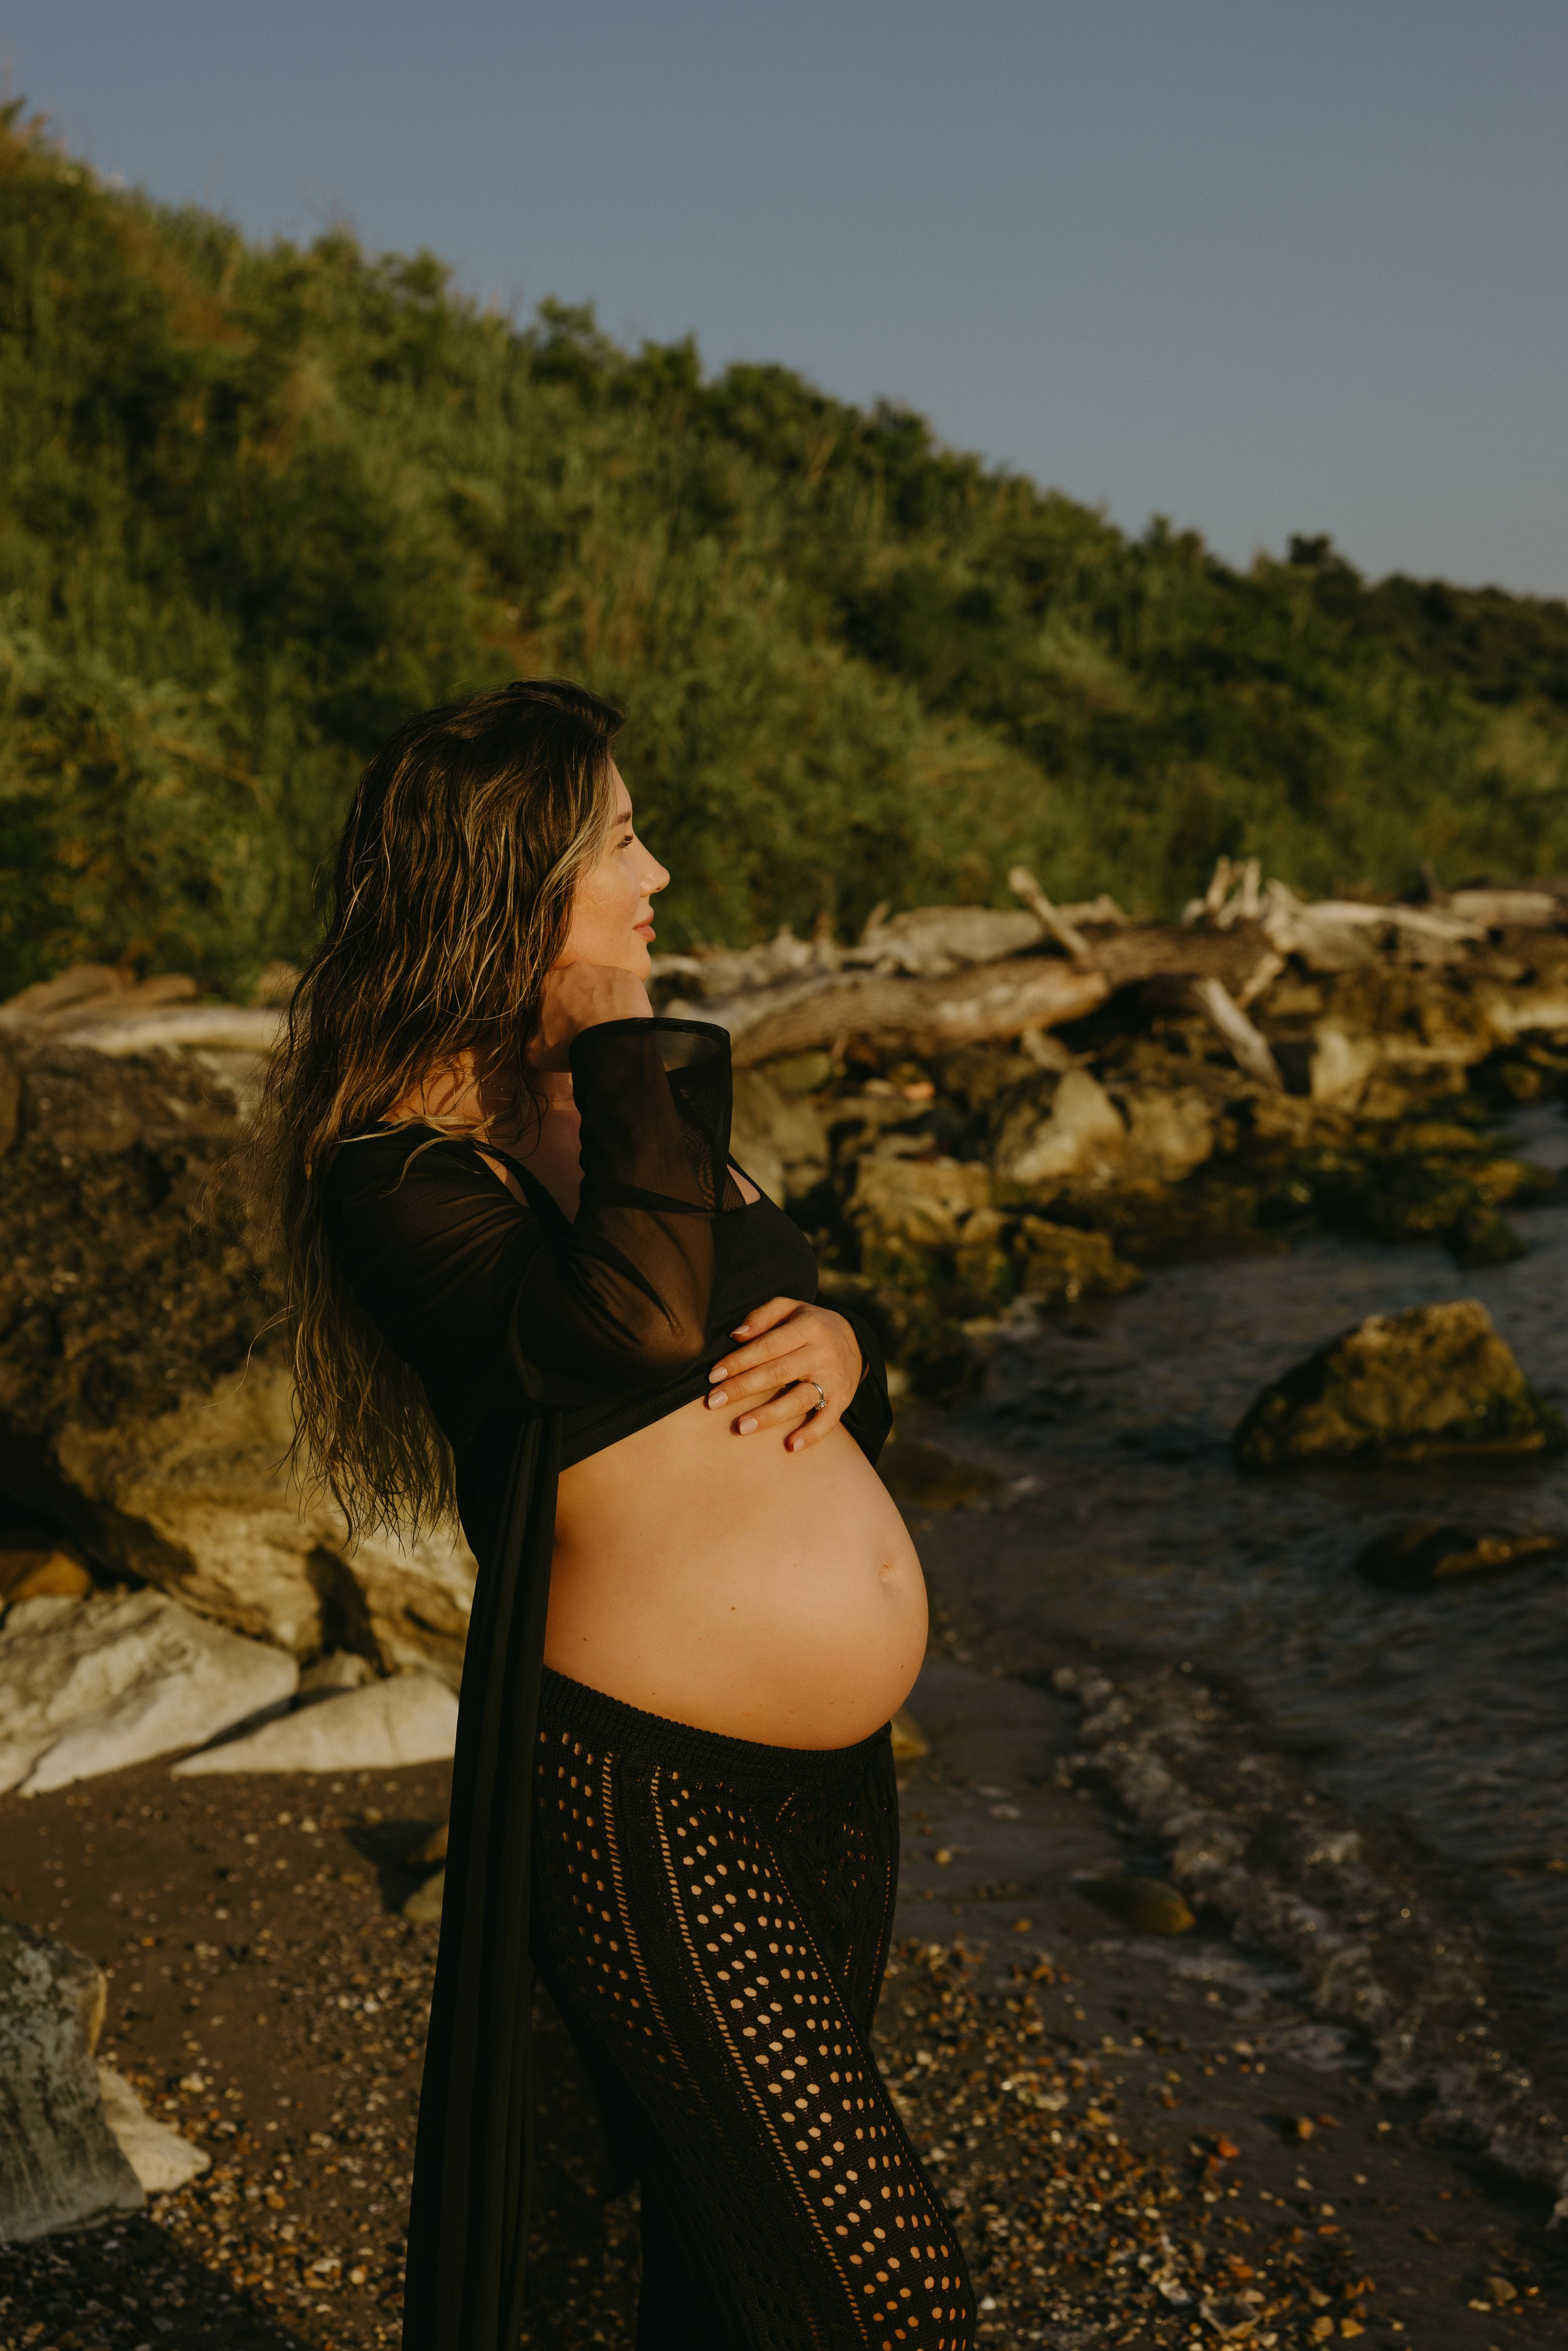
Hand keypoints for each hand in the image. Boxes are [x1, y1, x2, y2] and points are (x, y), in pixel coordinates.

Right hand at [533, 963, 651, 1070]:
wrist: (610, 1045)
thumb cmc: (569, 1047)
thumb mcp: (536, 1051)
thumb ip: (533, 1037)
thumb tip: (536, 1036)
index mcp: (549, 982)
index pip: (548, 991)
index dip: (554, 1008)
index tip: (561, 1024)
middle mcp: (576, 969)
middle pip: (576, 984)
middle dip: (579, 1001)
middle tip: (586, 1024)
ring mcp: (604, 970)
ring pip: (601, 985)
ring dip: (602, 1000)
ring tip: (607, 1025)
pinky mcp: (628, 978)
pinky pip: (623, 989)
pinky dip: (622, 1001)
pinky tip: (623, 1020)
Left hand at [705, 1298, 864, 1452]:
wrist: (856, 1340)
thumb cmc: (810, 1325)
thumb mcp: (790, 1308)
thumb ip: (762, 1316)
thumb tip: (736, 1335)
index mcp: (808, 1328)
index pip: (768, 1346)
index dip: (739, 1361)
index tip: (713, 1375)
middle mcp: (822, 1354)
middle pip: (778, 1373)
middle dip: (743, 1388)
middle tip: (713, 1402)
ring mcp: (834, 1380)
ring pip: (799, 1399)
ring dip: (769, 1415)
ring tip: (741, 1427)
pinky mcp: (843, 1401)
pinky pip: (828, 1421)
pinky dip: (811, 1435)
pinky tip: (790, 1446)